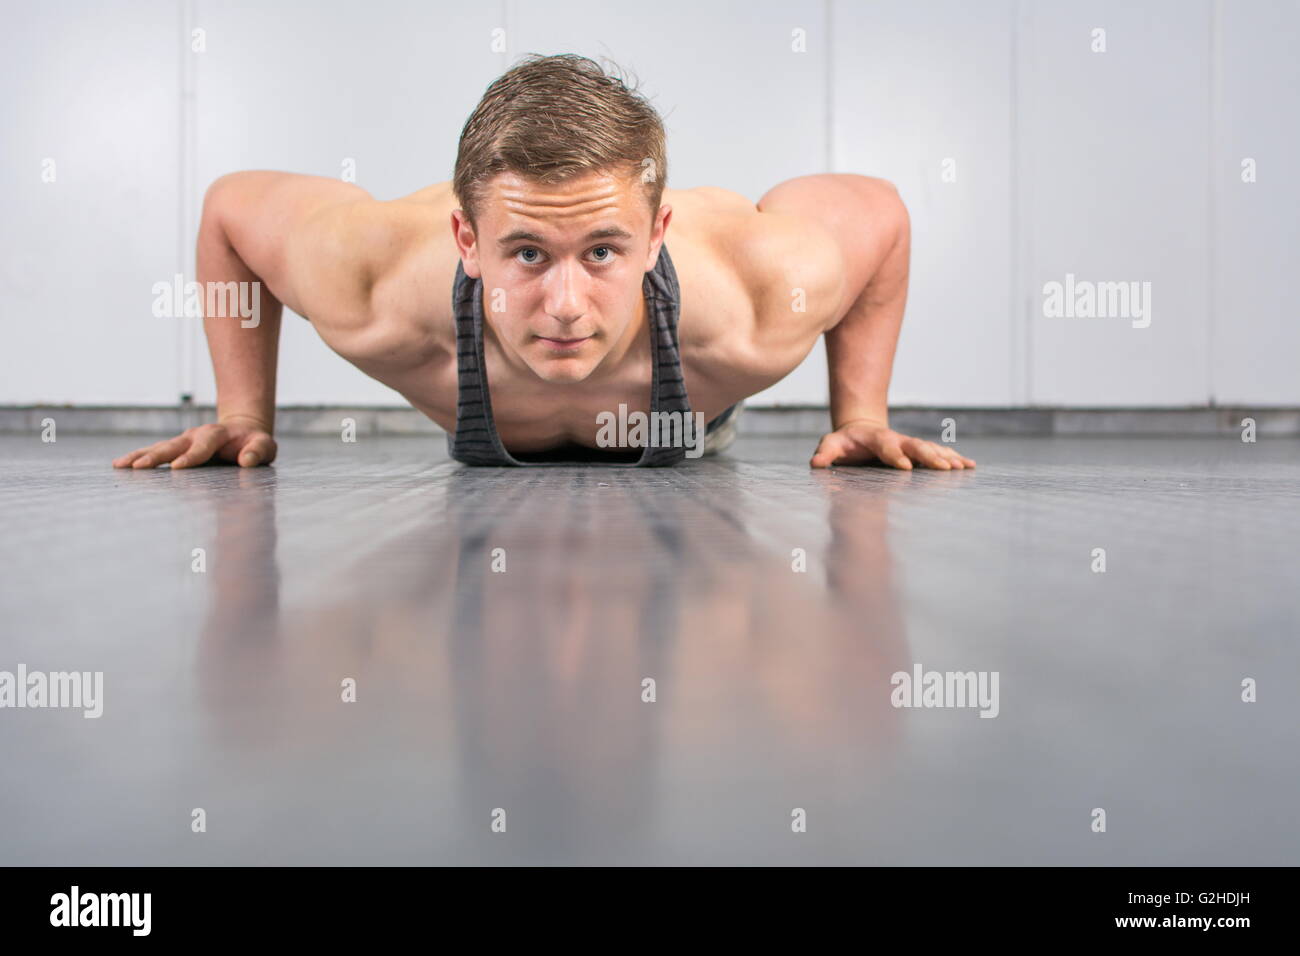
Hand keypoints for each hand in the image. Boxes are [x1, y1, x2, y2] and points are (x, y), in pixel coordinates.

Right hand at [112, 415, 276, 469]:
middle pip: (173, 445)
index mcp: (217, 435)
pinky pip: (154, 451)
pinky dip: (137, 457)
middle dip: (156, 456)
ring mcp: (183, 441)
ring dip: (140, 456)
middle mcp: (195, 436)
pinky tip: (120, 465)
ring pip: (159, 447)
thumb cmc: (254, 443)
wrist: (243, 429)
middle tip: (139, 467)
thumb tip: (247, 460)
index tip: (177, 467)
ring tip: (120, 466)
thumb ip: (258, 451)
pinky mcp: (176, 448)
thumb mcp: (264, 446)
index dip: (191, 456)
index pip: (203, 446)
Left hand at [810, 419, 975, 469]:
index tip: (906, 467)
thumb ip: (825, 453)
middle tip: (945, 468)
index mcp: (876, 438)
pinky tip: (969, 466)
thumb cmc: (844, 442)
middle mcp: (897, 439)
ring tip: (963, 467)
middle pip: (916, 446)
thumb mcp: (831, 444)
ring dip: (947, 457)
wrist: (861, 429)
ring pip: (931, 448)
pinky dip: (954, 458)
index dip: (896, 456)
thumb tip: (816, 462)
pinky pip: (939, 452)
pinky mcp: (918, 450)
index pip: (887, 446)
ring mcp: (909, 444)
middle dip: (930, 456)